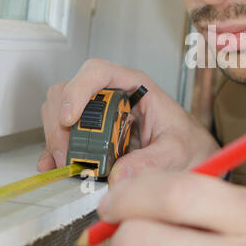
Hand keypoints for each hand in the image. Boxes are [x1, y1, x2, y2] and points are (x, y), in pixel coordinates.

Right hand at [37, 59, 219, 183]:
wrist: (192, 159)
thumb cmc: (189, 144)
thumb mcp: (178, 151)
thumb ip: (153, 161)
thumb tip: (119, 174)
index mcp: (135, 87)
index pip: (98, 71)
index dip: (78, 89)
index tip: (71, 118)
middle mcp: (112, 96)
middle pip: (69, 90)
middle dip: (61, 122)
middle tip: (67, 153)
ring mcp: (97, 116)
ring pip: (59, 111)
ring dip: (56, 138)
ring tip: (67, 163)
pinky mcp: (90, 137)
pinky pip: (62, 138)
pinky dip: (53, 152)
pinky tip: (54, 167)